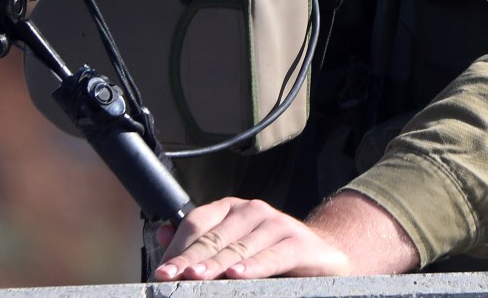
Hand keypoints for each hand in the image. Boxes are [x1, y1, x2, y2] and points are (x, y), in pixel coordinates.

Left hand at [151, 191, 419, 279]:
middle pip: (213, 237)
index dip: (178, 249)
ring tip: (195, 279)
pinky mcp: (297, 242)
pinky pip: (271, 256)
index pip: (197, 224)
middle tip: (170, 279)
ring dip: (215, 265)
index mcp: (231, 209)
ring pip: (238, 248)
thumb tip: (163, 235)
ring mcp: (276, 223)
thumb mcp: (235, 247)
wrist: (325, 256)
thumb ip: (202, 242)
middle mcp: (252, 210)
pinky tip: (237, 276)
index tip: (162, 273)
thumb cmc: (273, 253)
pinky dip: (253, 267)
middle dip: (189, 261)